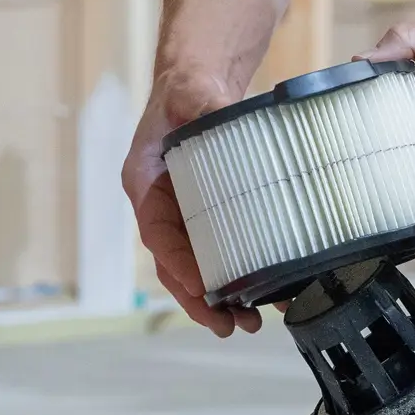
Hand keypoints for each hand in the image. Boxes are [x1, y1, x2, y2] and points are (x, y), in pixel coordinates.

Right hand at [123, 71, 263, 337]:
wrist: (200, 87)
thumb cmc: (188, 90)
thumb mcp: (191, 91)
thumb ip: (200, 103)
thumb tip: (219, 110)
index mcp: (146, 184)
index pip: (156, 232)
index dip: (176, 264)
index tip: (200, 287)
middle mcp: (163, 208)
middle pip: (176, 266)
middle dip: (200, 300)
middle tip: (230, 326)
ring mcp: (188, 218)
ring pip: (199, 269)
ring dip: (221, 301)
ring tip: (249, 324)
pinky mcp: (213, 219)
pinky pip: (223, 254)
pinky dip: (241, 277)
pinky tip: (268, 296)